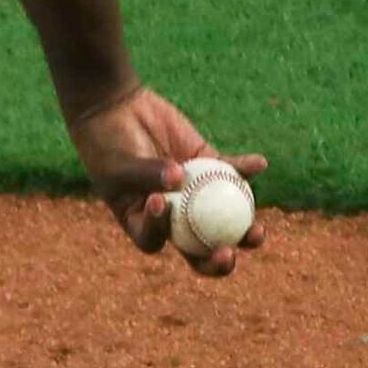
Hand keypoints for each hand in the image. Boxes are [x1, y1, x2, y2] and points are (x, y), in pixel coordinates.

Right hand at [65, 84, 266, 276]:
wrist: (119, 108)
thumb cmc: (108, 143)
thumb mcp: (119, 163)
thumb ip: (147, 173)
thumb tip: (178, 180)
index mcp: (142, 222)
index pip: (155, 238)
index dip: (163, 234)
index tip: (162, 205)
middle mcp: (172, 215)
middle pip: (197, 246)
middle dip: (216, 258)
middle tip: (228, 253)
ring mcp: (193, 194)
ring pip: (223, 218)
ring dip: (243, 229)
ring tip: (257, 231)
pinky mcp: (208, 167)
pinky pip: (231, 172)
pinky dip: (245, 168)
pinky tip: (259, 163)